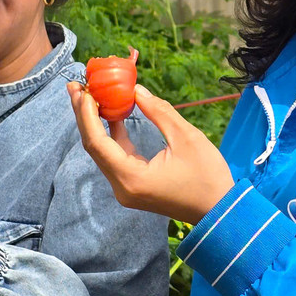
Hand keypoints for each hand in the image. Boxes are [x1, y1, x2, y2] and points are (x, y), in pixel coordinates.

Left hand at [68, 82, 233, 223]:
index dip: (87, 114)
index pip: (98, 142)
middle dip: (84, 115)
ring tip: (88, 94)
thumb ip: (159, 112)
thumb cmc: (208, 176)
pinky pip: (116, 157)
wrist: (220, 211)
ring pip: (103, 152)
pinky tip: (111, 113)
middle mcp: (122, 186)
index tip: (83, 88)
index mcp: (132, 178)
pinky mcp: (134, 186)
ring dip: (96, 123)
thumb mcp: (187, 138)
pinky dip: (113, 135)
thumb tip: (136, 90)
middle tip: (74, 85)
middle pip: (94, 147)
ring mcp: (127, 189)